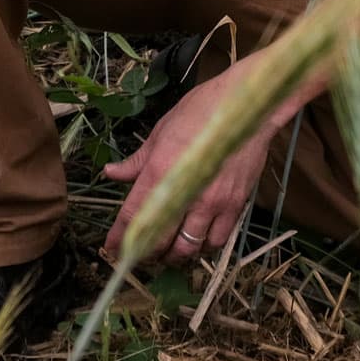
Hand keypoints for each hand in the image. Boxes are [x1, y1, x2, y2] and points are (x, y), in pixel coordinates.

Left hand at [100, 77, 274, 265]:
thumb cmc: (201, 110)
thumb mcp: (161, 131)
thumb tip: (112, 173)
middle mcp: (184, 192)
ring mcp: (212, 201)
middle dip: (147, 254)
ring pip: (189, 247)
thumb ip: (137, 161)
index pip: (133, 216)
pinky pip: (217, 241)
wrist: (247, 105)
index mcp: (160, 170)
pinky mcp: (234, 205)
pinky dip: (204, 248)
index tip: (113, 249)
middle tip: (141, 255)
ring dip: (175, 255)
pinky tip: (198, 241)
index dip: (120, 238)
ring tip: (169, 253)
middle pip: (160, 241)